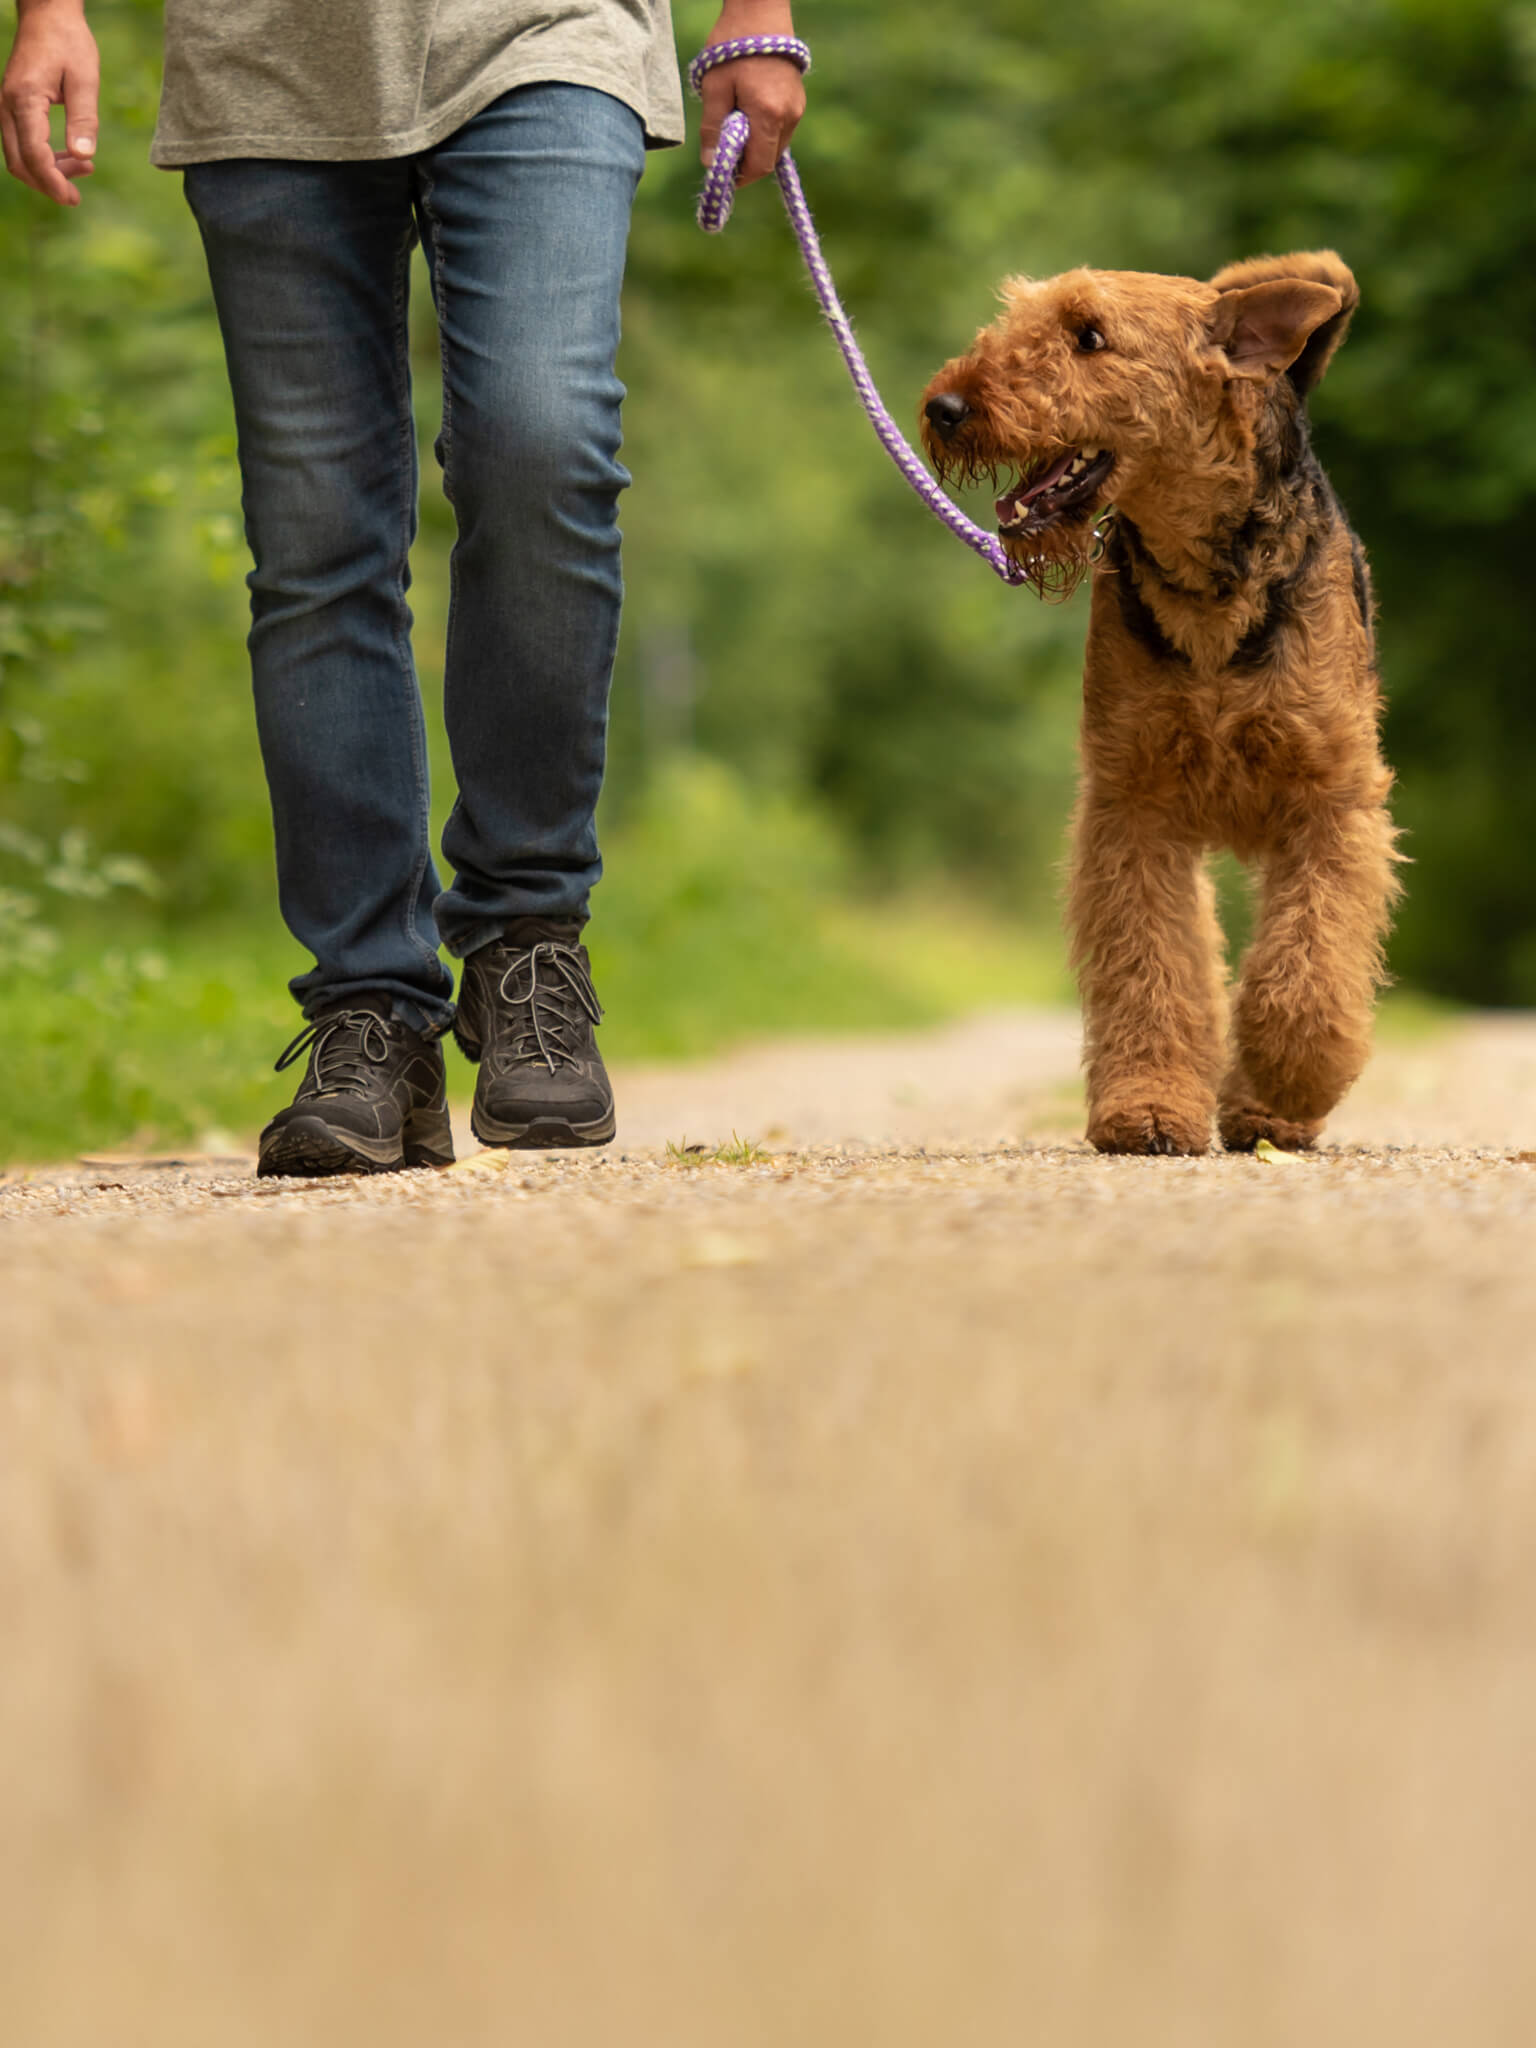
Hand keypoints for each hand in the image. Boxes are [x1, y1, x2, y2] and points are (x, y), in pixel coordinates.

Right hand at [2, 0, 98, 205]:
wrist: (48, 14)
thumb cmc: (68, 42)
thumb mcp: (84, 79)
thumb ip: (84, 119)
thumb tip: (84, 157)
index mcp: (24, 99)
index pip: (33, 155)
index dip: (52, 182)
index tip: (73, 199)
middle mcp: (8, 105)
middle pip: (20, 163)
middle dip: (48, 184)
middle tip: (77, 195)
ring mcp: (6, 106)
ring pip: (18, 156)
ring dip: (47, 172)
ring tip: (84, 168)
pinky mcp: (13, 107)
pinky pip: (21, 143)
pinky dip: (42, 158)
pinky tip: (71, 156)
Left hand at [698, 1, 805, 185]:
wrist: (760, 11)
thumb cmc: (733, 46)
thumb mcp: (715, 87)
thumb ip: (713, 128)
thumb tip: (710, 162)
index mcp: (768, 115)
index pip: (759, 165)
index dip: (741, 176)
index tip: (723, 173)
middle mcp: (789, 116)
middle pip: (769, 159)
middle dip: (747, 162)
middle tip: (725, 149)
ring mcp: (797, 108)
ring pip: (776, 146)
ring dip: (756, 147)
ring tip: (735, 126)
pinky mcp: (798, 100)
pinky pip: (781, 130)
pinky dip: (764, 132)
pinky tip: (748, 115)